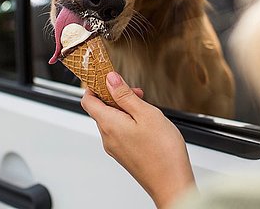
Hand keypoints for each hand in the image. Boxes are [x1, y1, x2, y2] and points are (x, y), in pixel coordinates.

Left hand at [81, 72, 195, 207]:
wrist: (172, 183)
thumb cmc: (162, 152)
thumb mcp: (145, 113)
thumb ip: (125, 95)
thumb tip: (109, 79)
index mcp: (109, 124)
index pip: (87, 100)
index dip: (95, 85)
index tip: (108, 77)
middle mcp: (108, 137)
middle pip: (100, 109)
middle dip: (116, 96)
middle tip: (136, 93)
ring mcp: (115, 148)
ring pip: (112, 120)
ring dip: (124, 109)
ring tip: (145, 108)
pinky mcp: (125, 154)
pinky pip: (119, 132)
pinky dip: (128, 122)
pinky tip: (147, 123)